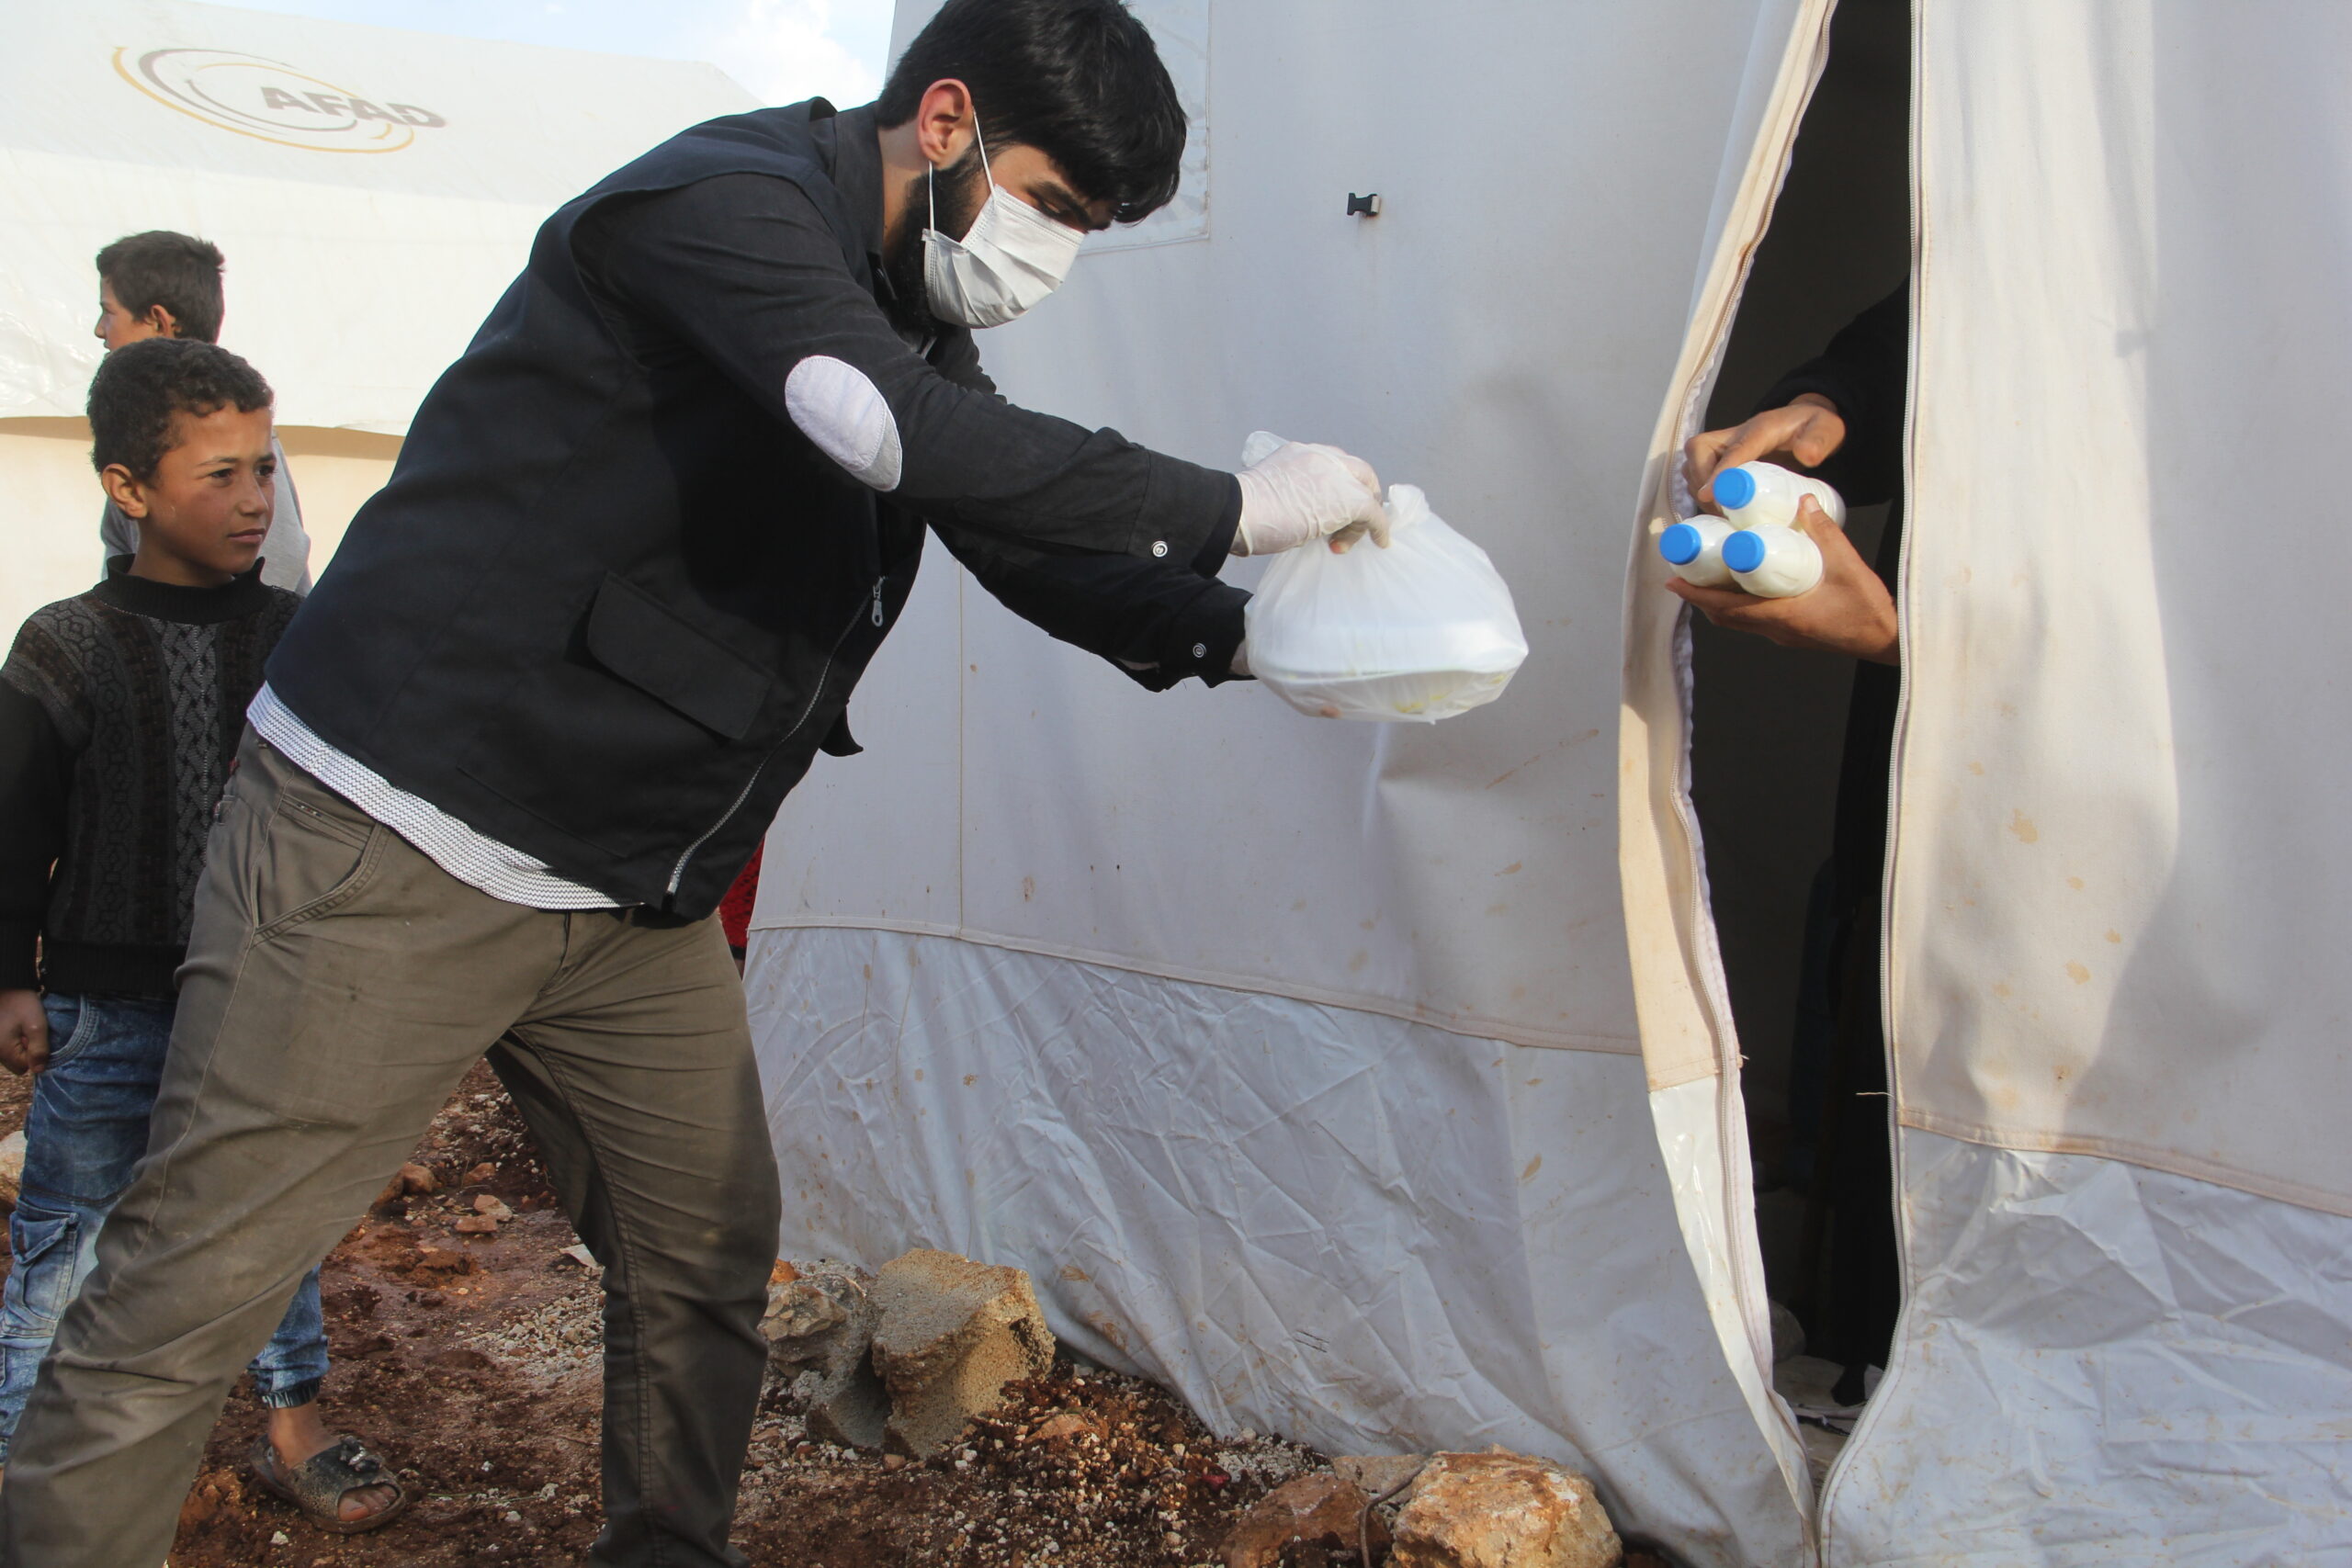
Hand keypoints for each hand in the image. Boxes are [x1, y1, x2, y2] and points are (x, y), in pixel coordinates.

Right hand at [0, 989, 48, 1075]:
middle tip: (29, 1032)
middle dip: (27, 1051)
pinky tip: (15, 1026)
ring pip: (12, 1055)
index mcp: (3, 1050)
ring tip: (21, 1027)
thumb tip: (39, 1070)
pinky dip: (14, 1039)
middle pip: (17, 1064)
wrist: (5, 984)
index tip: (34, 1037)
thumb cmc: (20, 1003)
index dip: (35, 1054)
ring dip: (21, 1045)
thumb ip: (39, 1049)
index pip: (25, 1067)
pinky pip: (7, 1046)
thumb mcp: (36, 1025)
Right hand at [1233, 438, 1388, 555]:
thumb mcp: (1273, 491)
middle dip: (1362, 497)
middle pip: (1358, 472)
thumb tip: (1305, 520)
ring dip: (1359, 521)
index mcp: (1300, 453)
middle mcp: (1322, 456)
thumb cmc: (1243, 511)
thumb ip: (1295, 495)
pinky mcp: (1349, 498)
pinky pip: (1373, 513)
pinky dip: (1379, 529)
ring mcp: (1337, 474)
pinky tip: (1379, 541)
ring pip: (1365, 493)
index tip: (1334, 508)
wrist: (1238, 512)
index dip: (1340, 486)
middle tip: (1356, 522)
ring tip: (1341, 543)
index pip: (1333, 464)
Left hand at [1665, 499, 1898, 663]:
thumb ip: (1825, 532)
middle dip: (1701, 595)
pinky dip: (1741, 604)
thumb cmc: (1869, 609)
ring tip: (1709, 574)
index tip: (1672, 580)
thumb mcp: (1848, 565)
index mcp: (1782, 616)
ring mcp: (1784, 634)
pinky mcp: (1794, 633)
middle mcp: (1776, 630)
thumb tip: (1802, 500)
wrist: (1889, 640)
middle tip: (1686, 570)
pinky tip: (1745, 583)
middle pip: (1725, 616)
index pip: (1726, 608)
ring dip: (1720, 600)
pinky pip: (1756, 619)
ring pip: (1739, 619)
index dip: (1696, 595)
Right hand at [1683, 394, 1846, 511]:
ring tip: (1721, 513)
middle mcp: (1735, 435)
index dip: (1719, 473)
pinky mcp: (1721, 459)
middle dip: (1701, 481)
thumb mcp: (1827, 430)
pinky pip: (1698, 474)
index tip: (1708, 495)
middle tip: (1720, 509)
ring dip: (1700, 489)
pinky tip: (1720, 510)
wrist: (1808, 425)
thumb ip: (1818, 441)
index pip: (1734, 450)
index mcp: (1760, 428)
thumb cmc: (1815, 428)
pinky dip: (1703, 493)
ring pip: (1693, 463)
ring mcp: (1724, 446)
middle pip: (1699, 451)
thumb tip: (1806, 456)